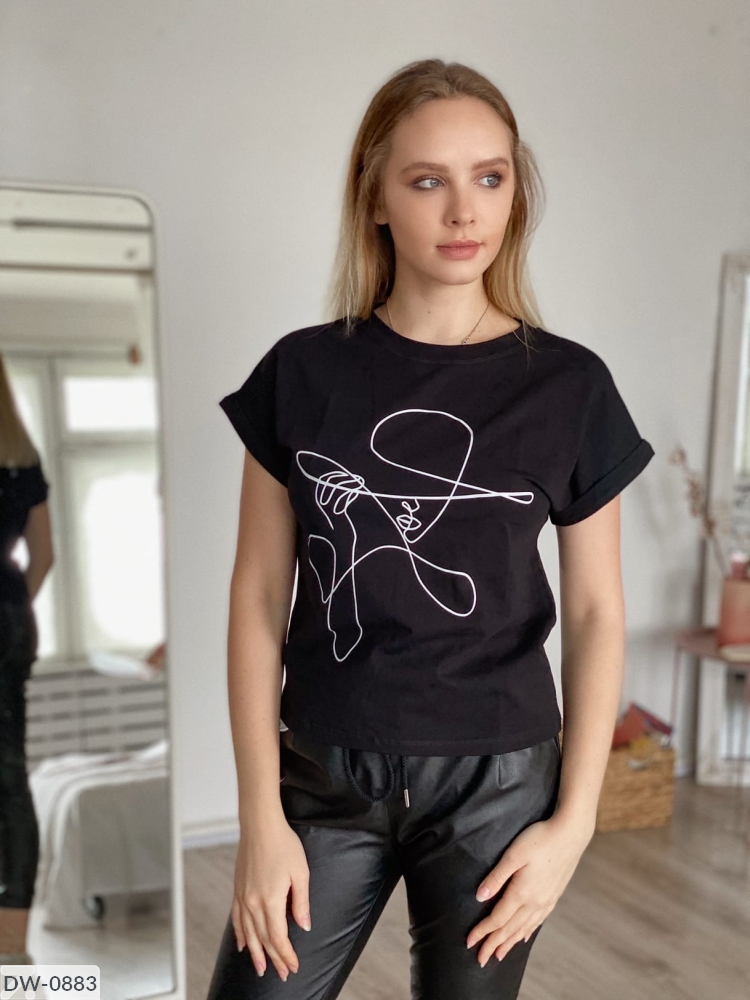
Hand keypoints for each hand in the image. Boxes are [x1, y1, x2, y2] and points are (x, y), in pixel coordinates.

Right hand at [232, 815, 311, 981]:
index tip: (293, 967)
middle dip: (274, 958)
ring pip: (248, 933)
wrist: (260, 825)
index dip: (286, 954)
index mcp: (270, 900)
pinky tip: (242, 944)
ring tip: (261, 968)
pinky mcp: (237, 889)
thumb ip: (301, 902)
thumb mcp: (300, 872)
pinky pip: (236, 919)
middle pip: (263, 939)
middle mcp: (253, 902)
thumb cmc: (283, 844)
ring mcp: (242, 896)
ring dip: (255, 953)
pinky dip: (240, 934)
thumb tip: (303, 926)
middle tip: (282, 974)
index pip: (278, 937)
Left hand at [465, 813, 592, 966]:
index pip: (497, 919)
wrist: (571, 834)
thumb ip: (497, 877)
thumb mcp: (514, 854)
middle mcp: (535, 902)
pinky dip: (527, 932)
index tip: (470, 942)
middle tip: (481, 960)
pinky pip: (538, 922)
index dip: (482, 932)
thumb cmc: (540, 839)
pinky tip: (524, 937)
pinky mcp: (554, 896)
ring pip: (524, 928)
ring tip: (499, 955)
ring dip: (510, 942)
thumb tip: (480, 897)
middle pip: (510, 929)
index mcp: (522, 893)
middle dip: (493, 944)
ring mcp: (546, 901)